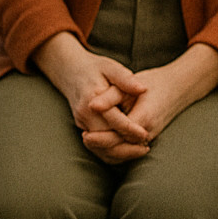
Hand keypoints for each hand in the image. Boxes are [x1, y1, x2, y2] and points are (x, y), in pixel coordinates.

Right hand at [33, 33, 149, 160]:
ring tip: (140, 150)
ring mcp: (81, 122)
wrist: (71, 71)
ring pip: (100, 145)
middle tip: (146, 147)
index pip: (112, 120)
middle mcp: (84, 114)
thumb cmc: (95, 68)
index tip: (145, 134)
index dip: (129, 128)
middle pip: (105, 137)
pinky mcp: (82, 127)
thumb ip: (126, 78)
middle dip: (125, 144)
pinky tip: (128, 149)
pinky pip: (96, 144)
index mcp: (92, 99)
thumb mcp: (111, 67)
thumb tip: (142, 88)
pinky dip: (111, 150)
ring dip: (119, 151)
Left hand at [79, 45, 217, 163]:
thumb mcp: (130, 83)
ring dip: (106, 150)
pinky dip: (114, 151)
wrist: (178, 87)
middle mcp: (148, 132)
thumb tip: (91, 106)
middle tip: (83, 138)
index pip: (118, 135)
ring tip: (89, 141)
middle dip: (100, 146)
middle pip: (120, 149)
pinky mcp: (147, 139)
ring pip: (124, 153)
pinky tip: (101, 143)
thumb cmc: (153, 82)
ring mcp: (149, 138)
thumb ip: (111, 95)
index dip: (100, 137)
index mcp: (144, 118)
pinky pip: (129, 151)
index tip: (84, 133)